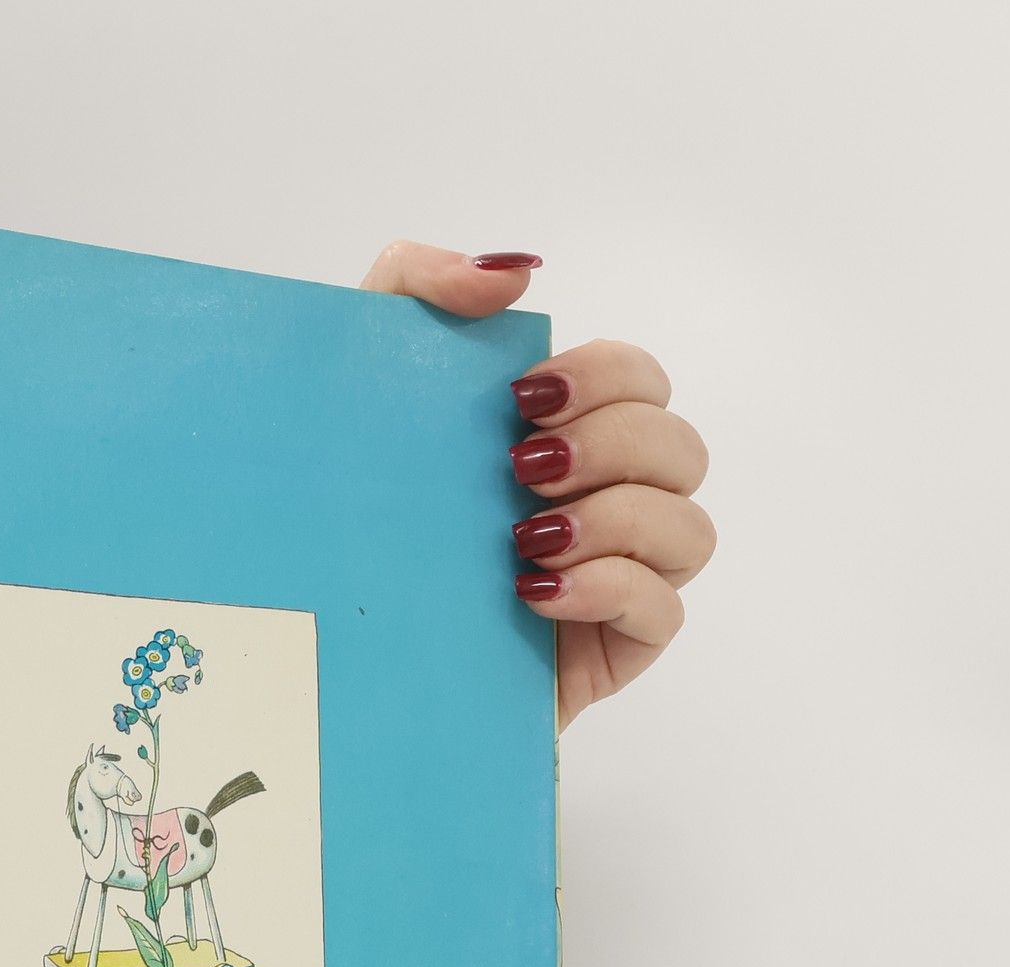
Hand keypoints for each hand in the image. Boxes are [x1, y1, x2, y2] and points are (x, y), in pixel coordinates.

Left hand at [361, 242, 713, 728]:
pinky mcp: (609, 650)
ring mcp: (614, 579)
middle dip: (611, 446)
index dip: (607, 376)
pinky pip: (664, 611)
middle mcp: (600, 501)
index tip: (525, 398)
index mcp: (561, 437)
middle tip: (521, 469)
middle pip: (679, 448)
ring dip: (618, 520)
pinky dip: (610, 588)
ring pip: (688, 530)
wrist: (321, 645)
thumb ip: (417, 285)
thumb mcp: (356, 385)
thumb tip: (513, 274)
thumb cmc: (345, 515)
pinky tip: (534, 591)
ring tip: (526, 538)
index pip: (639, 381)